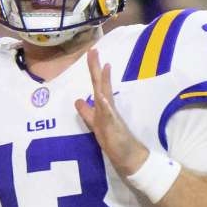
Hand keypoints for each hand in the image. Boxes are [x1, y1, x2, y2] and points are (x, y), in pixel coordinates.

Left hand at [74, 49, 147, 176]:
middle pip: (101, 85)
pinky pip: (109, 116)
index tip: (91, 53)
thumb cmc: (113, 140)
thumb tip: (77, 100)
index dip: (94, 70)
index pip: (97, 84)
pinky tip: (102, 97)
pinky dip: (106, 106)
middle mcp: (108, 107)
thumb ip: (86, 112)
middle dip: (96, 68)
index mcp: (103, 106)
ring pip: (105, 96)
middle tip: (93, 50)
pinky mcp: (114, 128)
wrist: (128, 156)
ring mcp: (111, 116)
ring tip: (103, 66)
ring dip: (104, 82)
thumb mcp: (94, 124)